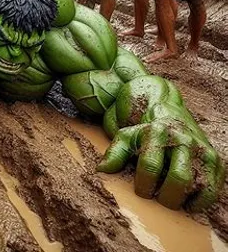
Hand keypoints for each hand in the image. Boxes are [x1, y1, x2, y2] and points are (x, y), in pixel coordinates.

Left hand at [98, 117, 224, 209]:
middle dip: (165, 197)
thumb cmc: (146, 132)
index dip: (144, 186)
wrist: (170, 114)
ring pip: (197, 186)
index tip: (141, 191)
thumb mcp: (126, 136)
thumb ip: (114, 153)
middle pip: (178, 180)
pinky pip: (213, 192)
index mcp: (158, 132)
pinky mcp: (216, 161)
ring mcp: (203, 150)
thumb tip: (101, 170)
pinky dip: (199, 202)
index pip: (150, 167)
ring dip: (182, 199)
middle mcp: (184, 139)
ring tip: (170, 197)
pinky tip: (186, 200)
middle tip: (157, 197)